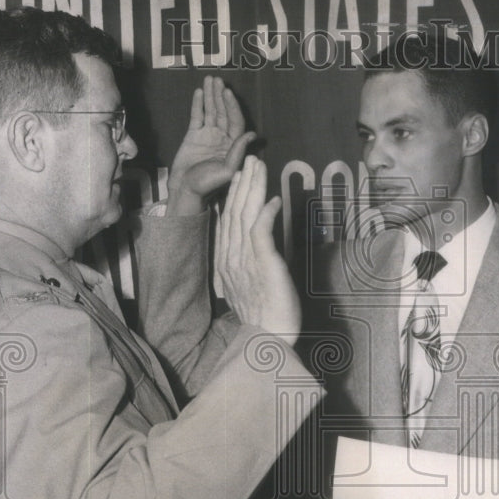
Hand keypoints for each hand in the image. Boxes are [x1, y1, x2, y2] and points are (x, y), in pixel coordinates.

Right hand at [167, 76, 255, 215]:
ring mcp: (207, 136)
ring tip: (209, 80)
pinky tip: (198, 92)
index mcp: (232, 146)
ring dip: (210, 96)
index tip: (227, 93)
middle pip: (223, 112)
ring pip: (210, 111)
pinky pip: (197, 117)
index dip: (232, 106)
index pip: (235, 121)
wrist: (186, 190)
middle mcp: (221, 138)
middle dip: (220, 96)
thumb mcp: (227, 171)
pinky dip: (198, 104)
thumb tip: (251, 134)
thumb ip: (238, 152)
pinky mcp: (193, 136)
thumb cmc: (208, 184)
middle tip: (217, 79)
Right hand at [215, 156, 300, 343]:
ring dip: (252, 189)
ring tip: (257, 167)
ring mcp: (246, 260)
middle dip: (242, 183)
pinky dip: (265, 213)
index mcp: (226, 262)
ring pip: (245, 216)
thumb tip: (253, 246)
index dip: (233, 197)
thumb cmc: (263, 317)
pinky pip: (261, 232)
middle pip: (235, 212)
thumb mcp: (250, 285)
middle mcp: (232, 258)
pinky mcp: (264, 264)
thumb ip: (248, 263)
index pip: (228, 222)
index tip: (238, 176)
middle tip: (249, 159)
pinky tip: (272, 198)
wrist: (267, 339)